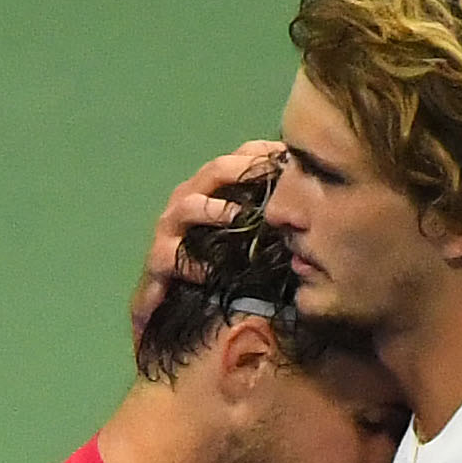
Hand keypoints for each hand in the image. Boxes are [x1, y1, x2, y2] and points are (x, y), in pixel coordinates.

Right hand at [132, 141, 285, 334]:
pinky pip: (172, 257)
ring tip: (239, 219)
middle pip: (214, 171)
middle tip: (273, 179)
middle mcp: (187, 200)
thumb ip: (268, 219)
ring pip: (189, 206)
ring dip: (216, 209)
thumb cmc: (213, 268)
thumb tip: (306, 207)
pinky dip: (194, 264)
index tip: (293, 158)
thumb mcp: (246, 240)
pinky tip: (214, 271)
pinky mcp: (156, 263)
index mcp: (210, 188)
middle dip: (242, 170)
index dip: (265, 154)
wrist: (168, 308)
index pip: (240, 157)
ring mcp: (169, 229)